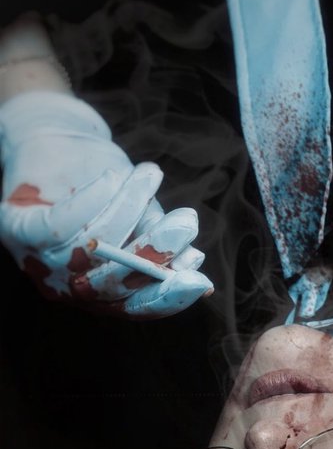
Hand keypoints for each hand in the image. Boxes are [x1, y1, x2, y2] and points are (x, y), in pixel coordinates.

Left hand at [0, 90, 211, 316]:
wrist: (56, 141)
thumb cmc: (105, 186)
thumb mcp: (139, 219)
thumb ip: (158, 246)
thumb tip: (195, 271)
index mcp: (98, 295)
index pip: (134, 308)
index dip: (167, 298)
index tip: (198, 279)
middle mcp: (66, 289)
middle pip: (112, 284)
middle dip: (154, 252)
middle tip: (187, 221)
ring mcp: (38, 262)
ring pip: (93, 246)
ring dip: (130, 207)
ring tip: (150, 175)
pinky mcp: (17, 229)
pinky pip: (64, 224)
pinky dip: (95, 199)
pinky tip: (113, 177)